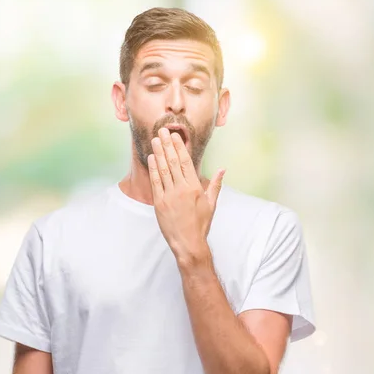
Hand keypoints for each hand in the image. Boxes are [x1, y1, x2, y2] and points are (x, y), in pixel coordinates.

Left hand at [147, 127, 224, 266]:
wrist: (188, 243)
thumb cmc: (201, 224)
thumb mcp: (211, 203)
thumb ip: (215, 184)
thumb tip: (222, 169)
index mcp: (195, 187)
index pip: (185, 162)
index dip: (179, 147)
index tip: (174, 135)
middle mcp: (181, 189)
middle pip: (172, 162)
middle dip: (167, 145)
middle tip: (161, 131)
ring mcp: (169, 196)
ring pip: (162, 169)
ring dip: (158, 153)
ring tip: (155, 140)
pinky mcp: (159, 203)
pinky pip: (155, 182)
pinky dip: (153, 169)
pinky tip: (152, 158)